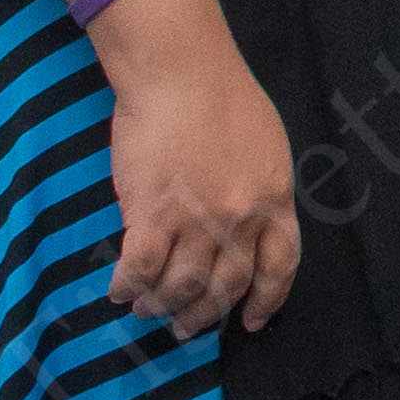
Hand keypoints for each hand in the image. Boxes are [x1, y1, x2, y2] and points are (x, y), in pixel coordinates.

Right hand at [92, 0, 300, 340]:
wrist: (180, 72)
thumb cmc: (222, 97)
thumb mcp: (265, 147)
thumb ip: (258, 190)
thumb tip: (243, 226)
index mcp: (275, 198)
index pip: (281, 265)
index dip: (267, 300)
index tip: (252, 322)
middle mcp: (241, 217)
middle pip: (227, 286)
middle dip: (205, 315)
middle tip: (186, 327)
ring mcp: (197, 219)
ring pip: (182, 286)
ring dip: (163, 305)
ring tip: (148, 309)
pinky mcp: (152, 214)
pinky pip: (140, 268)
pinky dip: (128, 286)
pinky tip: (119, 291)